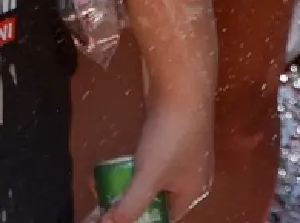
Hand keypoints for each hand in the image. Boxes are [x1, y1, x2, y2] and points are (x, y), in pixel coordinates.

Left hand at [93, 94, 212, 222]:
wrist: (182, 92)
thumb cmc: (170, 139)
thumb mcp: (147, 178)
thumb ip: (128, 207)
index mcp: (194, 192)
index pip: (165, 218)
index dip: (140, 220)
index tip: (113, 216)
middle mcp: (192, 178)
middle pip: (156, 201)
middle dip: (126, 202)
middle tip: (101, 199)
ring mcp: (184, 158)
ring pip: (150, 182)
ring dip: (125, 184)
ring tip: (101, 181)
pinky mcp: (174, 142)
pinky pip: (150, 165)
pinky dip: (131, 168)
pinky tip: (115, 162)